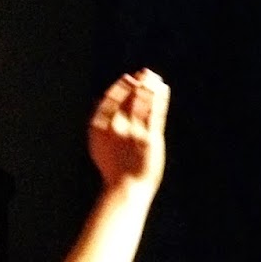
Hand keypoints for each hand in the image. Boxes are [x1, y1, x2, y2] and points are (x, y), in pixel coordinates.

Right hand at [89, 69, 168, 192]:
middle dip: (138, 82)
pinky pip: (155, 112)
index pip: (110, 98)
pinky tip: (163, 89)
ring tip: (155, 78)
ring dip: (150, 86)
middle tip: (145, 72)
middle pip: (128, 96)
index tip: (127, 78)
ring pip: (143, 101)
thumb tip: (97, 99)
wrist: (126, 189)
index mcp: (99, 128)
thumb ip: (99, 122)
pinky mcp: (150, 138)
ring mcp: (133, 132)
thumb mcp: (99, 144)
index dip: (120, 86)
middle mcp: (116, 127)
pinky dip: (160, 97)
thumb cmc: (114, 168)